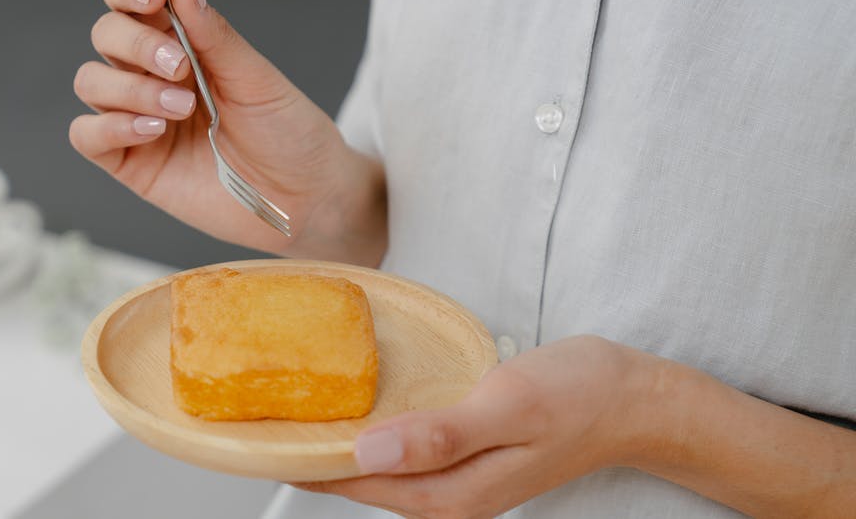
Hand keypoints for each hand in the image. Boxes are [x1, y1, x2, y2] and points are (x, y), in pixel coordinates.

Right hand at [70, 0, 384, 262]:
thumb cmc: (288, 135)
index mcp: (183, 45)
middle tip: (180, 67)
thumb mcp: (256, 78)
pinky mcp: (131, 163)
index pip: (132, 2)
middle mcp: (153, 77)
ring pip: (91, 81)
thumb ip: (214, 34)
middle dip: (136, 44)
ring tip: (180, 108)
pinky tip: (153, 131)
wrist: (304, 197)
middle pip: (105, 35)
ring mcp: (137, 119)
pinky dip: (111, 125)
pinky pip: (87, 135)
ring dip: (131, 88)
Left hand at [295, 336, 649, 517]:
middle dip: (312, 456)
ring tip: (295, 416)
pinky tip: (356, 413)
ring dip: (338, 448)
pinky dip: (372, 437)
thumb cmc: (580, 396)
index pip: (356, 484)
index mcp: (455, 492)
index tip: (259, 440)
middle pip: (360, 484)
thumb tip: (371, 454)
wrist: (634, 400)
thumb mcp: (508, 405)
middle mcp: (452, 497)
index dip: (304, 462)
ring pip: (379, 471)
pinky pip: (403, 455)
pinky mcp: (466, 461)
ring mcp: (459, 482)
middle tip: (263, 420)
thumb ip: (440, 434)